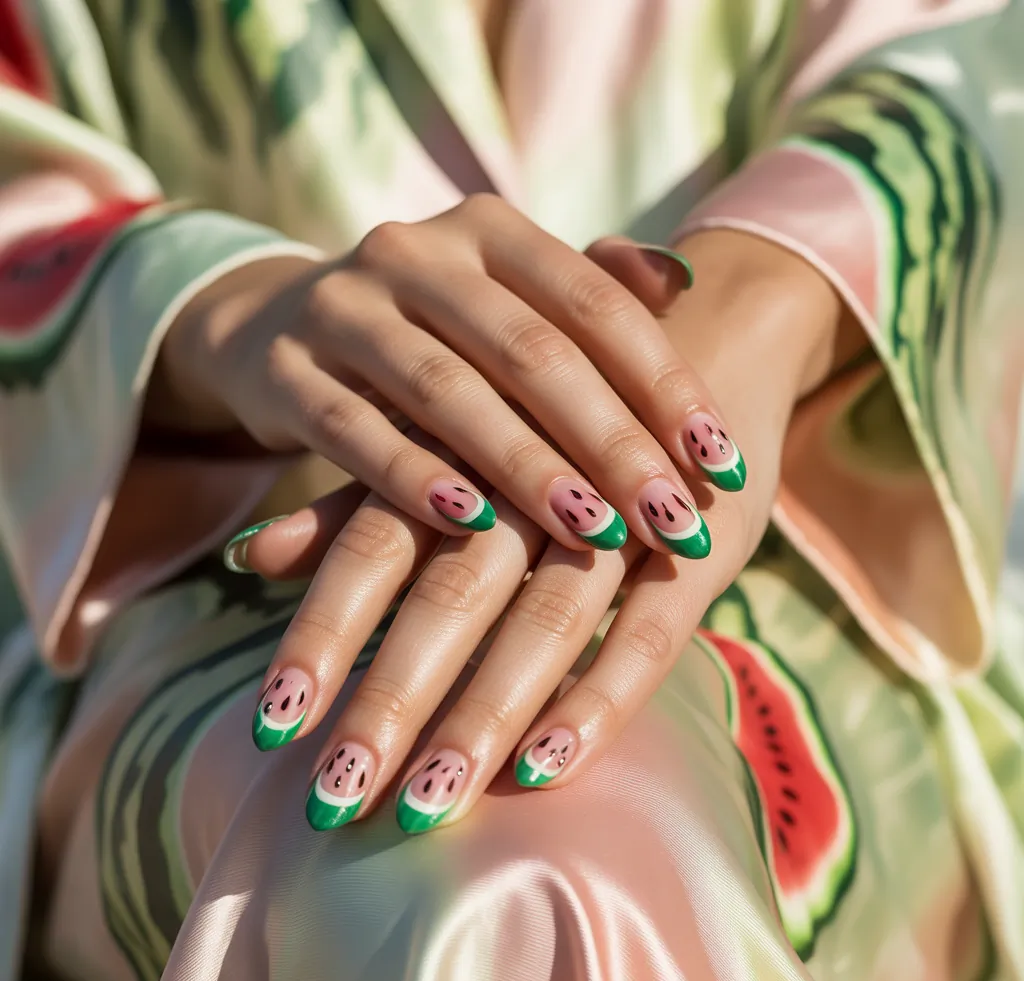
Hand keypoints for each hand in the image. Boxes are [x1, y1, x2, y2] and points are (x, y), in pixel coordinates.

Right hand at [152, 195, 749, 558]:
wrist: (275, 328)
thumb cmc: (426, 333)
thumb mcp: (502, 299)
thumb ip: (584, 291)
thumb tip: (682, 281)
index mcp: (489, 230)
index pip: (595, 305)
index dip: (665, 384)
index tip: (721, 466)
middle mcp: (416, 252)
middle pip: (531, 352)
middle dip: (611, 443)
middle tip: (674, 520)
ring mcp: (342, 306)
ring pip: (448, 391)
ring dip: (526, 468)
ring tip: (595, 531)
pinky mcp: (282, 369)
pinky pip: (354, 429)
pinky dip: (414, 477)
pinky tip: (471, 525)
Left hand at [234, 229, 846, 833]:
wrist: (707, 333)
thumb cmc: (552, 410)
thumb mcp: (452, 442)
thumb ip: (360, 505)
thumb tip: (250, 557)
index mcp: (467, 445)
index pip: (377, 545)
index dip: (325, 632)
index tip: (271, 726)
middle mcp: (537, 478)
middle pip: (455, 591)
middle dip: (394, 696)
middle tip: (334, 798)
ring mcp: (627, 512)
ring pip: (548, 619)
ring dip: (487, 711)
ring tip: (428, 802)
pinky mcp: (702, 548)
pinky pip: (651, 635)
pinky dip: (599, 699)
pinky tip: (544, 769)